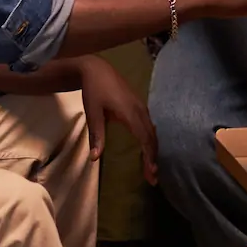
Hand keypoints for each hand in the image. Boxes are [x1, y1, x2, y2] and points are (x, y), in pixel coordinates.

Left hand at [76, 57, 156, 183]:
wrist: (97, 68)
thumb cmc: (94, 90)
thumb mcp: (93, 113)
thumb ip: (97, 135)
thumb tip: (95, 158)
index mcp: (130, 113)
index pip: (145, 138)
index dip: (149, 156)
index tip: (151, 172)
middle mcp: (140, 110)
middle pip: (152, 137)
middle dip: (153, 158)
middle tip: (152, 178)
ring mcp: (141, 107)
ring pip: (152, 132)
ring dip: (153, 150)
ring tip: (151, 168)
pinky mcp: (139, 106)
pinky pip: (149, 125)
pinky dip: (151, 140)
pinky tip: (148, 149)